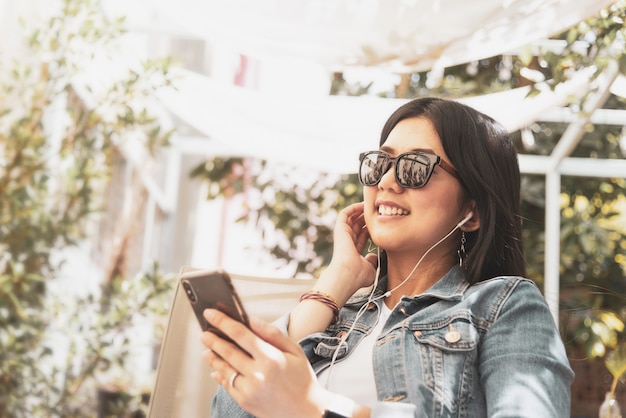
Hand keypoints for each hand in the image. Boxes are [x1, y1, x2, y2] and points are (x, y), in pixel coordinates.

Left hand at [201, 309, 331, 417]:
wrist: (306, 412)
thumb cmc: (302, 379)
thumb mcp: (295, 351)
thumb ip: (272, 334)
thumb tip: (251, 320)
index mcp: (271, 358)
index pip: (241, 335)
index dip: (223, 322)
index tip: (211, 314)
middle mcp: (257, 374)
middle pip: (228, 352)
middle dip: (213, 340)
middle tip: (204, 332)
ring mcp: (249, 390)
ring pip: (224, 369)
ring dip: (213, 358)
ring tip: (207, 350)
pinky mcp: (245, 402)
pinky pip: (227, 385)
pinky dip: (220, 376)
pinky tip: (216, 370)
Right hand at [324, 202, 378, 295]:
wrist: (347, 274)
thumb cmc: (358, 275)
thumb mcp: (370, 269)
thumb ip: (372, 261)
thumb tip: (374, 256)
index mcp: (353, 251)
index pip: (362, 236)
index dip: (371, 229)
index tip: (381, 223)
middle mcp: (347, 242)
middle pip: (357, 226)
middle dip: (367, 218)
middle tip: (378, 212)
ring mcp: (343, 235)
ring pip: (351, 218)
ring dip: (360, 211)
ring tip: (371, 204)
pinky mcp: (340, 229)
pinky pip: (345, 214)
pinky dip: (353, 208)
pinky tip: (363, 205)